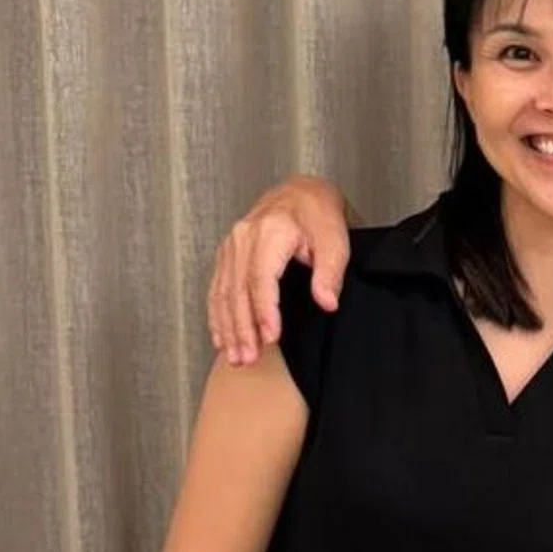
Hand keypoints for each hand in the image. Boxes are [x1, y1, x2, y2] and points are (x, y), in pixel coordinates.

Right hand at [209, 175, 351, 366]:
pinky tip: (222, 337)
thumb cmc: (319, 214)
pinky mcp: (227, 254)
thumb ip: (330, 273)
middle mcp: (243, 237)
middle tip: (248, 357)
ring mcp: (231, 246)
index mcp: (269, 232)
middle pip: (236, 290)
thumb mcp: (335, 240)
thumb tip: (327, 302)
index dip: (264, 311)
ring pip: (222, 293)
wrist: (302, 194)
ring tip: (235, 356)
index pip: (261, 279)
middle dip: (241, 328)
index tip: (270, 337)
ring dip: (227, 327)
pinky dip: (218, 315)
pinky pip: (217, 288)